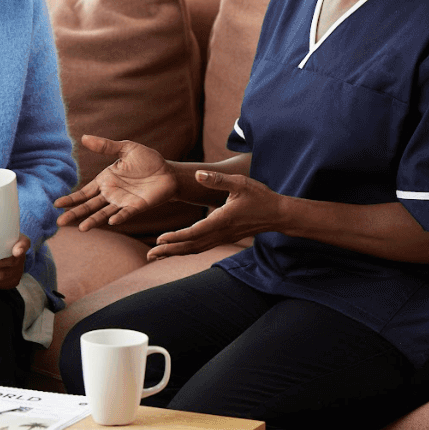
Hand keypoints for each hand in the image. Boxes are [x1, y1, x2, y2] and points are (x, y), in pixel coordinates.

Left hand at [0, 234, 30, 290]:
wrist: (9, 253)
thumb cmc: (0, 240)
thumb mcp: (0, 232)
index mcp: (22, 242)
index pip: (24, 244)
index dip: (21, 247)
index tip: (16, 251)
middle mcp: (23, 258)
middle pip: (7, 263)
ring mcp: (19, 272)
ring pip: (1, 277)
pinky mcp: (12, 282)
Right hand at [54, 135, 176, 230]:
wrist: (168, 171)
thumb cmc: (147, 160)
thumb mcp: (125, 148)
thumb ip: (105, 145)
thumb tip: (83, 137)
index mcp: (105, 180)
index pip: (84, 192)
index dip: (71, 199)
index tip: (56, 204)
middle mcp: (111, 194)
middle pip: (89, 206)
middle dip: (74, 214)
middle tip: (59, 223)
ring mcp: (123, 202)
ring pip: (104, 213)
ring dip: (93, 220)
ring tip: (81, 229)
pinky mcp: (138, 206)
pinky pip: (126, 213)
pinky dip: (119, 217)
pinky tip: (111, 222)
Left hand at [146, 170, 285, 260]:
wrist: (277, 214)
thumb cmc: (259, 196)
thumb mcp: (239, 183)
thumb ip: (217, 179)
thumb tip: (197, 174)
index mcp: (222, 219)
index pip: (195, 232)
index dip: (177, 237)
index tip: (160, 240)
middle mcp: (221, 232)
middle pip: (192, 246)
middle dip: (171, 250)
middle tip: (151, 254)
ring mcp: (223, 237)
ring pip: (196, 249)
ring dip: (177, 252)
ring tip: (157, 255)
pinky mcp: (224, 237)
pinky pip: (202, 246)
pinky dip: (187, 249)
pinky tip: (177, 250)